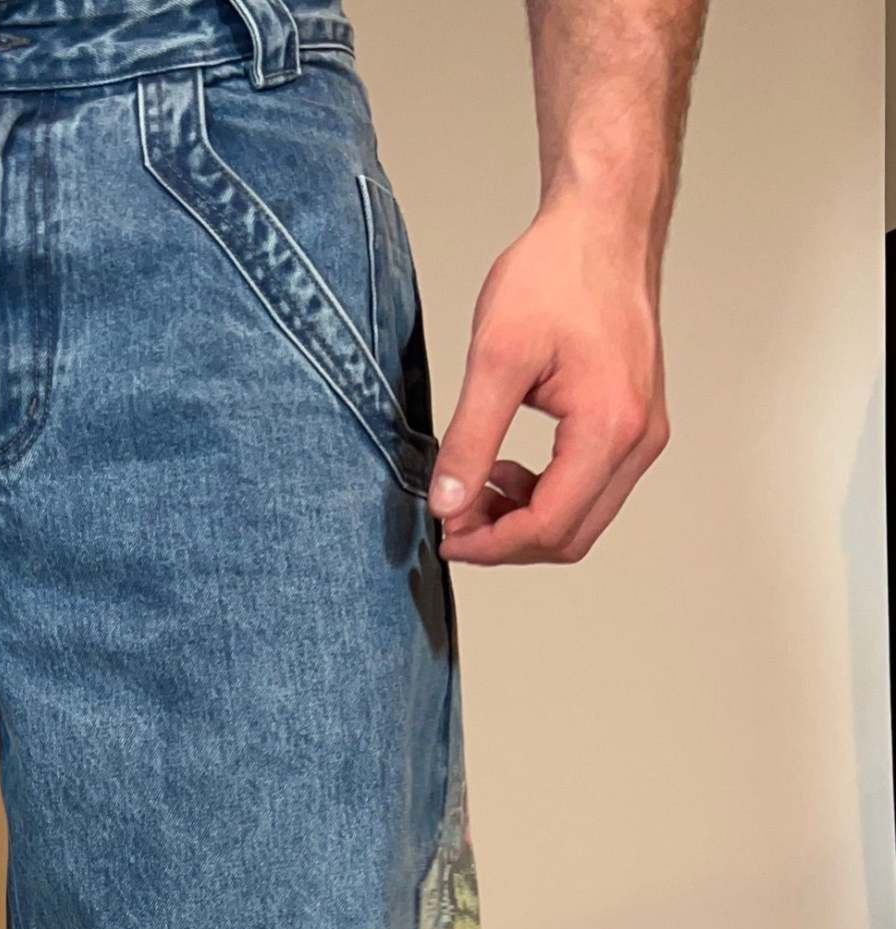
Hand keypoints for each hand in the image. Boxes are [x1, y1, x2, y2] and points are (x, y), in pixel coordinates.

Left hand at [428, 198, 668, 565]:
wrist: (604, 222)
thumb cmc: (558, 272)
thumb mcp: (495, 356)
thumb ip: (470, 438)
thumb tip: (447, 505)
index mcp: (610, 427)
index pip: (549, 525)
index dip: (491, 545)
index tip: (446, 536)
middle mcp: (639, 440)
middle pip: (569, 536)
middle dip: (506, 541)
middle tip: (454, 520)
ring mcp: (643, 434)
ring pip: (581, 518)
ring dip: (523, 519)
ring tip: (474, 490)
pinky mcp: (635, 422)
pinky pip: (590, 487)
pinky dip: (543, 494)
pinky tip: (503, 468)